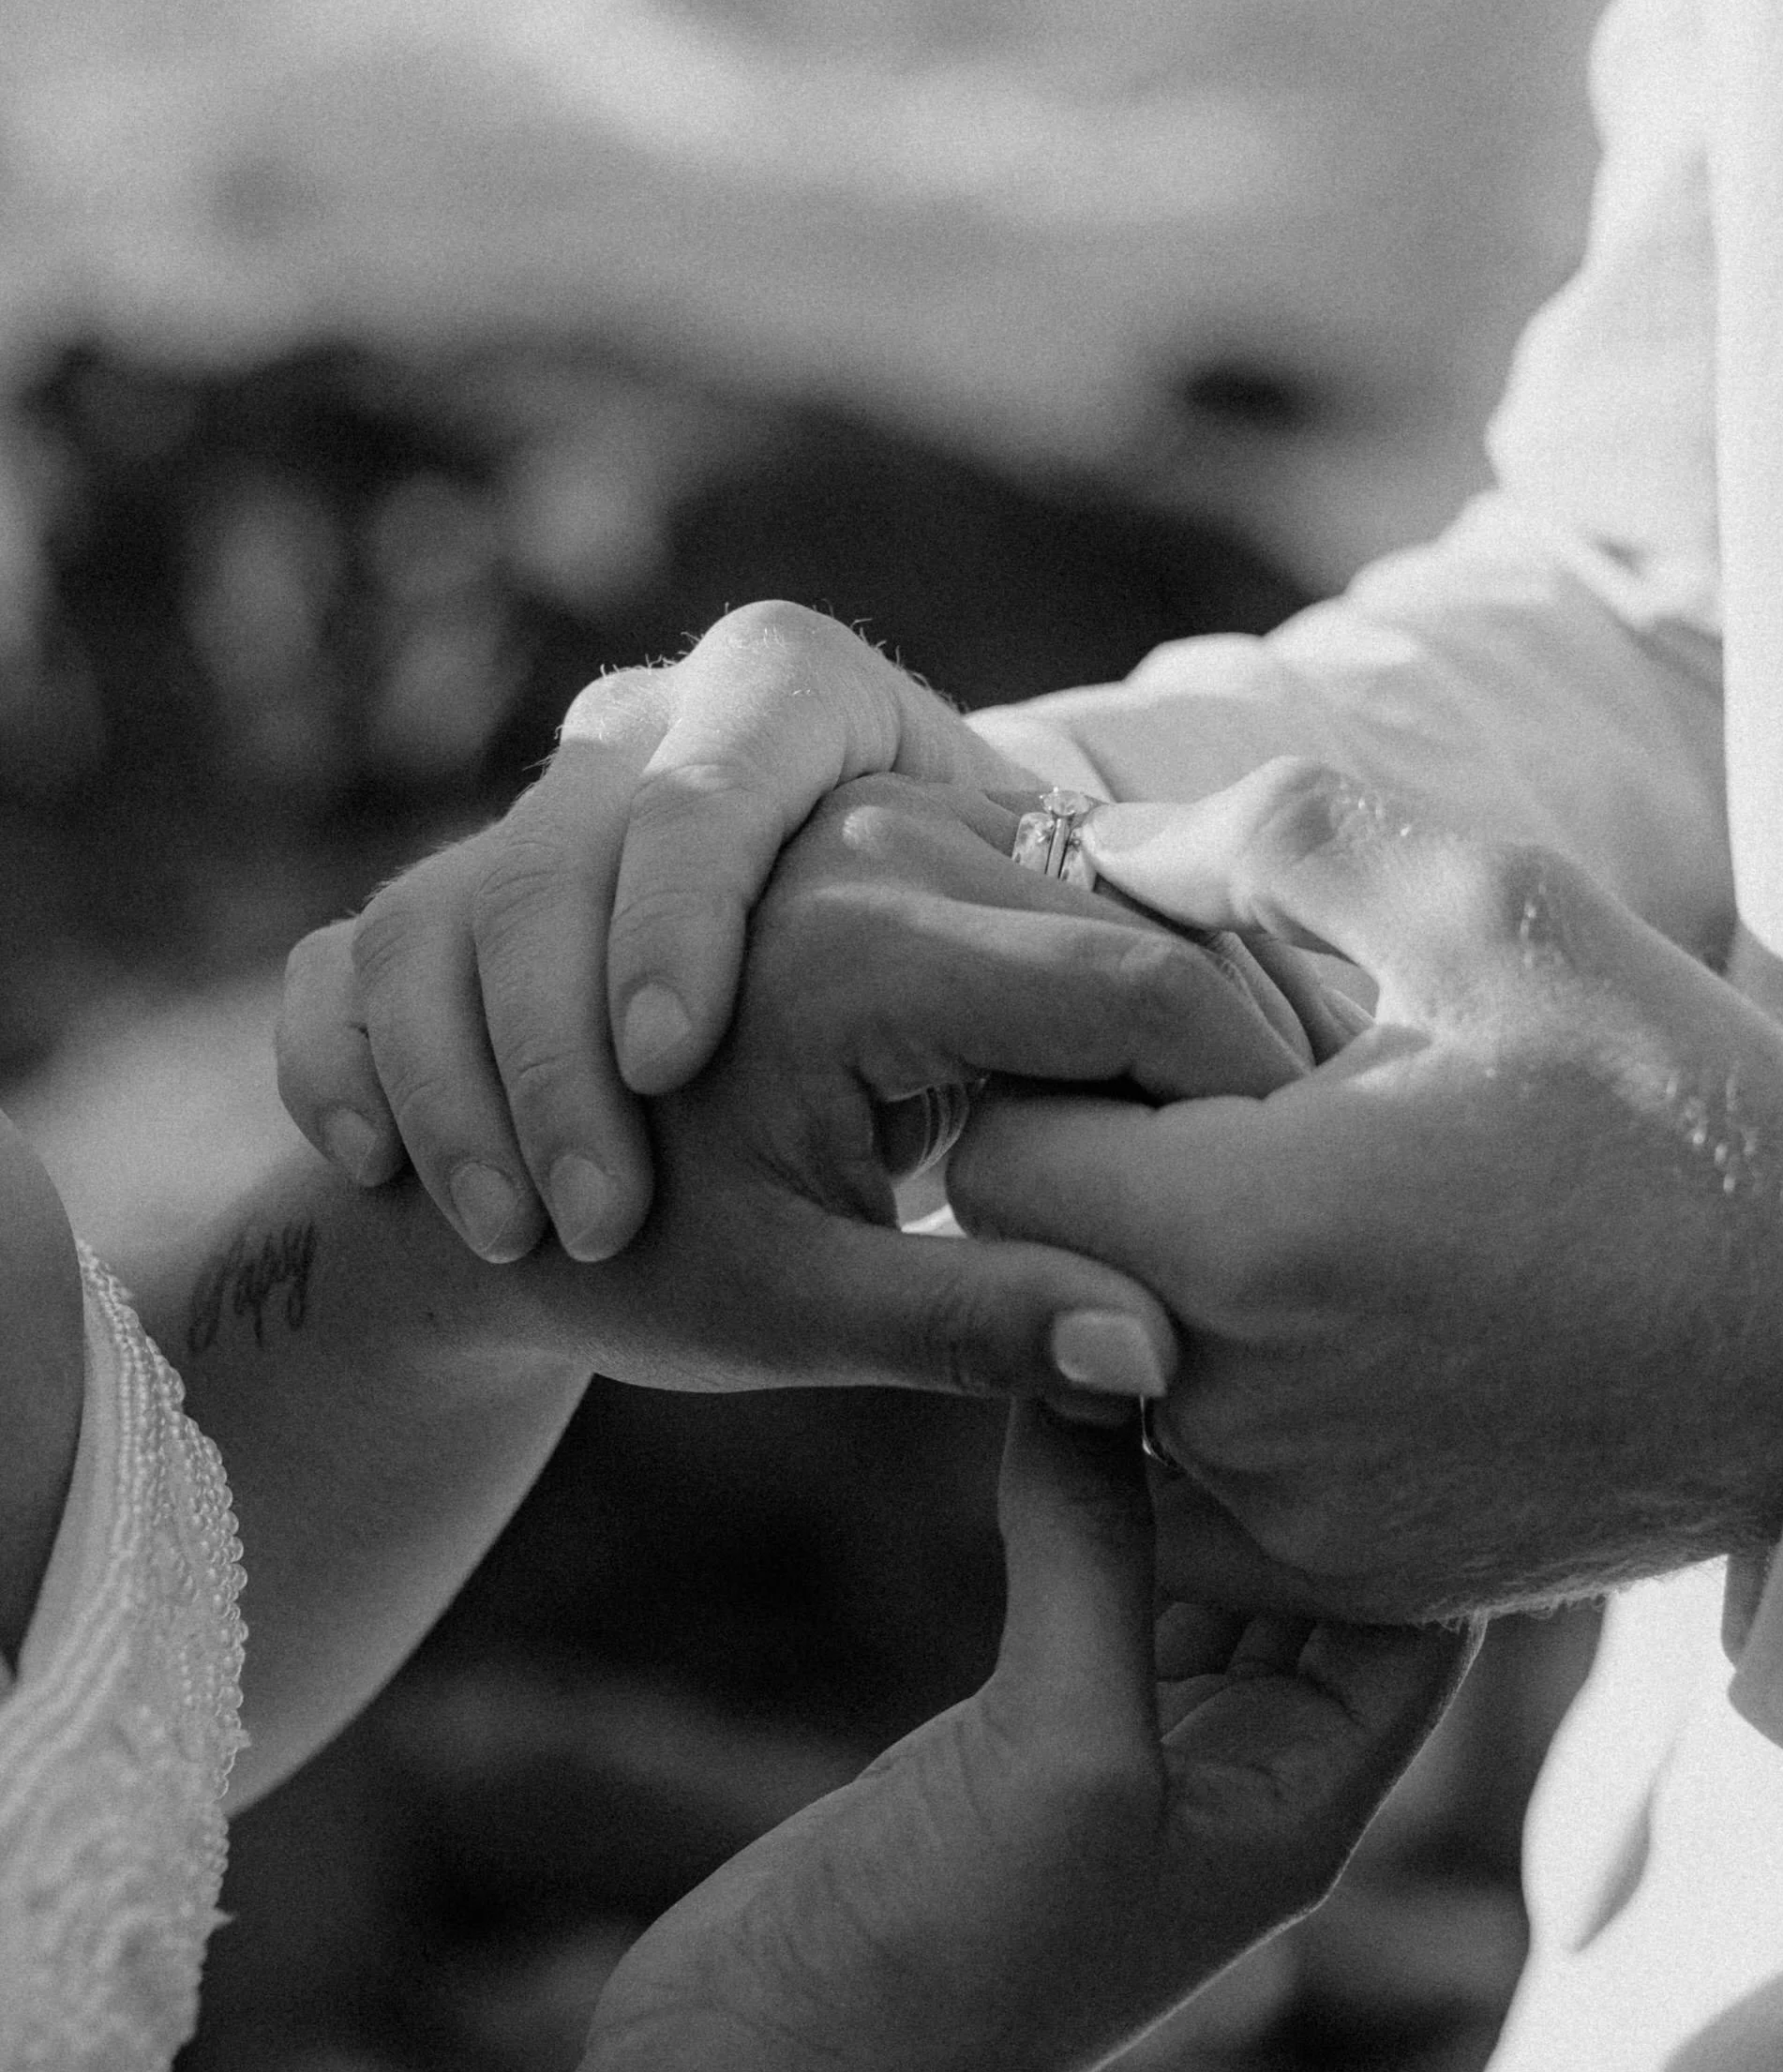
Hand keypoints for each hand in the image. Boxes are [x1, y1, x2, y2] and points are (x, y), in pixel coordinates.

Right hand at [277, 603, 1005, 1261]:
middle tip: (596, 1215)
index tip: (668, 1058)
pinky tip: (377, 1169)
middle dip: (560, 1037)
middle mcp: (652, 739)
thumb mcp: (981, 1134)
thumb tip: (1155, 1351)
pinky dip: (341, 1065)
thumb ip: (1050, 1209)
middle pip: (563, 844)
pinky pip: (338, 967)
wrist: (768, 1075)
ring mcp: (521, 824)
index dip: (682, 902)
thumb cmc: (912, 1094)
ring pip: (437, 913)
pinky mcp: (421, 920)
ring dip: (458, 1080)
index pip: (730, 761)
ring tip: (515, 1235)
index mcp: (814, 721)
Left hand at [501, 774, 1306, 1403]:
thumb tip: (1157, 1360)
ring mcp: (871, 816)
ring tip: (1247, 1160)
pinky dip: (1121, 995)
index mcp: (850, 944)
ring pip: (1110, 901)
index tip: (1316, 1205)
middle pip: (1141, 932)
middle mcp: (864, 838)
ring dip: (1187, 1021)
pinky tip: (1161, 1111)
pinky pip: (1055, 894)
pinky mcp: (879, 830)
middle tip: (1312, 1191)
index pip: (1137, 993)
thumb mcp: (799, 1311)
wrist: (498, 1165)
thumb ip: (981, 1322)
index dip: (1248, 1099)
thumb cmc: (634, 1259)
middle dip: (1236, 1058)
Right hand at [592, 1403, 1475, 2071]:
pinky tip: (1074, 1402)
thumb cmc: (952, 1957)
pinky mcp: (1019, 1734)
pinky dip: (1097, 1502)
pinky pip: (1095, 1588)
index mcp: (1299, 1802)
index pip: (1420, 1622)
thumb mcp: (1059, 1748)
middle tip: (1294, 1303)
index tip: (1400, 1356)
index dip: (1424, 1497)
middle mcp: (1235, 1774)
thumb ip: (1094, 1555)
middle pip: (1320, 1588)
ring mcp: (1123, 1755)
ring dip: (1198, 1470)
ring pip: (1201, 1578)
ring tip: (1187, 1323)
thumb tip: (1100, 1364)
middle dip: (1312, 1462)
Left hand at [949, 761, 1782, 1616]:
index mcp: (1244, 1233)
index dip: (1053, 1070)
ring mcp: (1280, 1509)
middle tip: (1225, 1111)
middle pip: (1040, 1266)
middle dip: (1095, 1173)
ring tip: (1306, 1210)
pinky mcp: (1337, 1574)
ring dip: (1155, 1281)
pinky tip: (1343, 1322)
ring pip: (1106, 1370)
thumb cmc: (1678, 1108)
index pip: (997, 1149)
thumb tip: (1106, 845)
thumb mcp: (1498, 912)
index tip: (1156, 1037)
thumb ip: (1276, 843)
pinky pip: (1190, 1478)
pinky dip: (1221, 1394)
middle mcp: (1231, 1401)